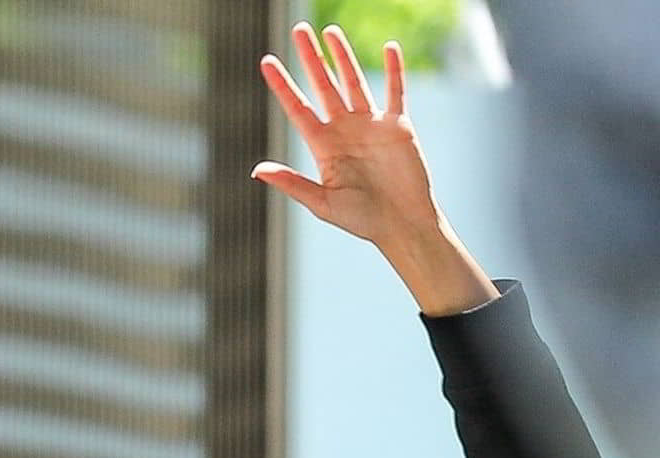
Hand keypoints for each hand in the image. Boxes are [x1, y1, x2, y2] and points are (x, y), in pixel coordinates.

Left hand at [254, 22, 495, 313]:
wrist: (402, 226)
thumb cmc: (362, 221)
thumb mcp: (323, 203)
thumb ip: (292, 183)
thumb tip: (257, 170)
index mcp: (324, 147)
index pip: (298, 108)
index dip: (282, 85)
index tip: (266, 61)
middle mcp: (344, 130)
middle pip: (323, 85)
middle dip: (310, 58)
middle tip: (297, 30)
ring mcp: (371, 125)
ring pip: (353, 81)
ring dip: (342, 56)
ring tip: (330, 31)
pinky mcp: (397, 126)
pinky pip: (395, 91)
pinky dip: (394, 70)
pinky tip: (389, 48)